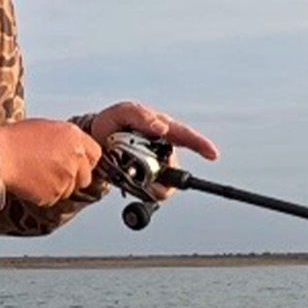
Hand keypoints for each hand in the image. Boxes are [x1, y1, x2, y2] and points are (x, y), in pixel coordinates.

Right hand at [0, 119, 102, 206]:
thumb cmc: (16, 138)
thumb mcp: (47, 128)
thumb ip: (68, 140)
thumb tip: (78, 151)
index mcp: (74, 136)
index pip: (95, 154)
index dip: (86, 161)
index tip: (77, 164)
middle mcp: (75, 156)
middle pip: (86, 177)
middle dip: (74, 178)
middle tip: (54, 173)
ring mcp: (66, 176)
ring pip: (70, 190)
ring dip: (58, 186)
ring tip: (38, 174)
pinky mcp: (55, 193)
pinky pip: (55, 198)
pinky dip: (44, 194)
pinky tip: (31, 182)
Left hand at [87, 101, 218, 200]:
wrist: (95, 141)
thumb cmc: (111, 124)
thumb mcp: (121, 114)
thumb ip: (141, 116)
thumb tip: (162, 128)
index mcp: (162, 128)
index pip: (186, 136)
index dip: (201, 145)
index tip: (212, 154)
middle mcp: (165, 148)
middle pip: (174, 168)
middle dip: (156, 172)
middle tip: (131, 166)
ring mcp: (158, 166)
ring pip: (164, 185)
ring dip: (146, 182)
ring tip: (126, 171)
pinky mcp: (151, 181)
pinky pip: (154, 193)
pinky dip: (142, 190)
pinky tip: (129, 180)